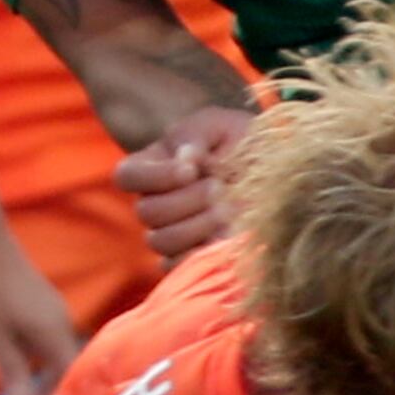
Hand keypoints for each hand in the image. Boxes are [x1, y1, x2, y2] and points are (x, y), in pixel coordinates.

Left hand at [0, 216, 80, 394]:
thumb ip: (12, 371)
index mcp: (53, 333)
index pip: (70, 378)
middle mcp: (61, 322)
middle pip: (66, 366)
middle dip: (49, 390)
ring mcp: (53, 310)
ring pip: (56, 351)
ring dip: (41, 372)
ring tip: (17, 388)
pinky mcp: (42, 302)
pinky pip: (48, 338)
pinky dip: (37, 355)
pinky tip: (15, 359)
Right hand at [116, 100, 254, 259]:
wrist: (267, 171)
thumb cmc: (237, 141)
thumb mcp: (218, 126)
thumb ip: (197, 136)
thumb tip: (186, 157)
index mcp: (150, 166)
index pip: (126, 176)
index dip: (155, 176)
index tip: (191, 170)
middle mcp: (152, 202)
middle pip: (147, 212)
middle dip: (186, 201)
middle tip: (219, 188)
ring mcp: (166, 234)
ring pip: (161, 241)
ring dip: (197, 227)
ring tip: (229, 212)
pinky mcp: (186, 259)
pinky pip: (176, 268)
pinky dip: (200, 255)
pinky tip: (226, 239)